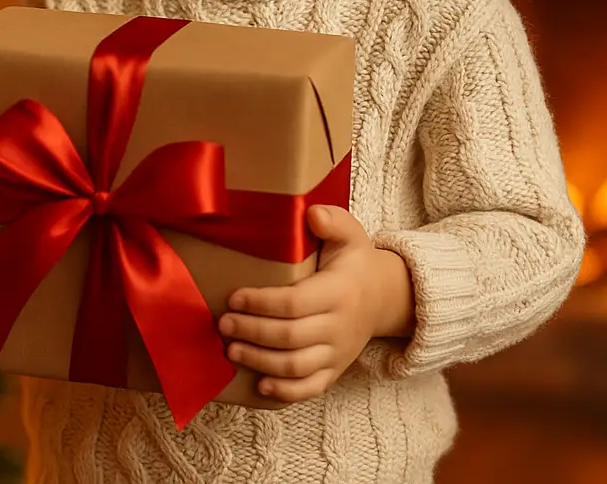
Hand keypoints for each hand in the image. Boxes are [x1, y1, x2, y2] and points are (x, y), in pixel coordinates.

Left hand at [217, 205, 413, 401]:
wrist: (384, 297)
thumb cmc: (354, 262)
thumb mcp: (350, 234)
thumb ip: (333, 221)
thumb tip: (312, 214)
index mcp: (338, 292)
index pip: (295, 303)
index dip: (261, 303)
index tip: (233, 298)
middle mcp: (339, 326)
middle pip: (290, 337)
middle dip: (251, 332)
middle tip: (222, 323)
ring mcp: (338, 352)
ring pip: (296, 366)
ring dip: (260, 361)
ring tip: (230, 350)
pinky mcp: (335, 370)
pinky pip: (311, 389)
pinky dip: (285, 392)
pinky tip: (260, 385)